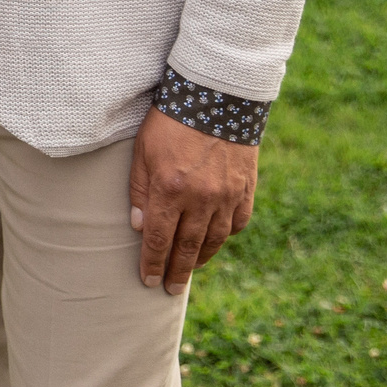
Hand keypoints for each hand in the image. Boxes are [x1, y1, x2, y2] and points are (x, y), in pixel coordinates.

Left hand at [127, 105, 256, 295]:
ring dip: (201, 258)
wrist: (216, 95)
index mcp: (170, 189)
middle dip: (177, 271)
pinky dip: (226, 236)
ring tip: (189, 269)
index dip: (152, 263)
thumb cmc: (170, 120)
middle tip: (169, 290)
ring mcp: (227, 195)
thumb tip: (139, 228)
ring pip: (215, 240)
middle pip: (187, 247)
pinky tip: (215, 241)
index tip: (148, 281)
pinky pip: (238, 223)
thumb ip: (140, 191)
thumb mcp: (142, 151)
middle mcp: (201, 198)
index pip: (159, 239)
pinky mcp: (246, 189)